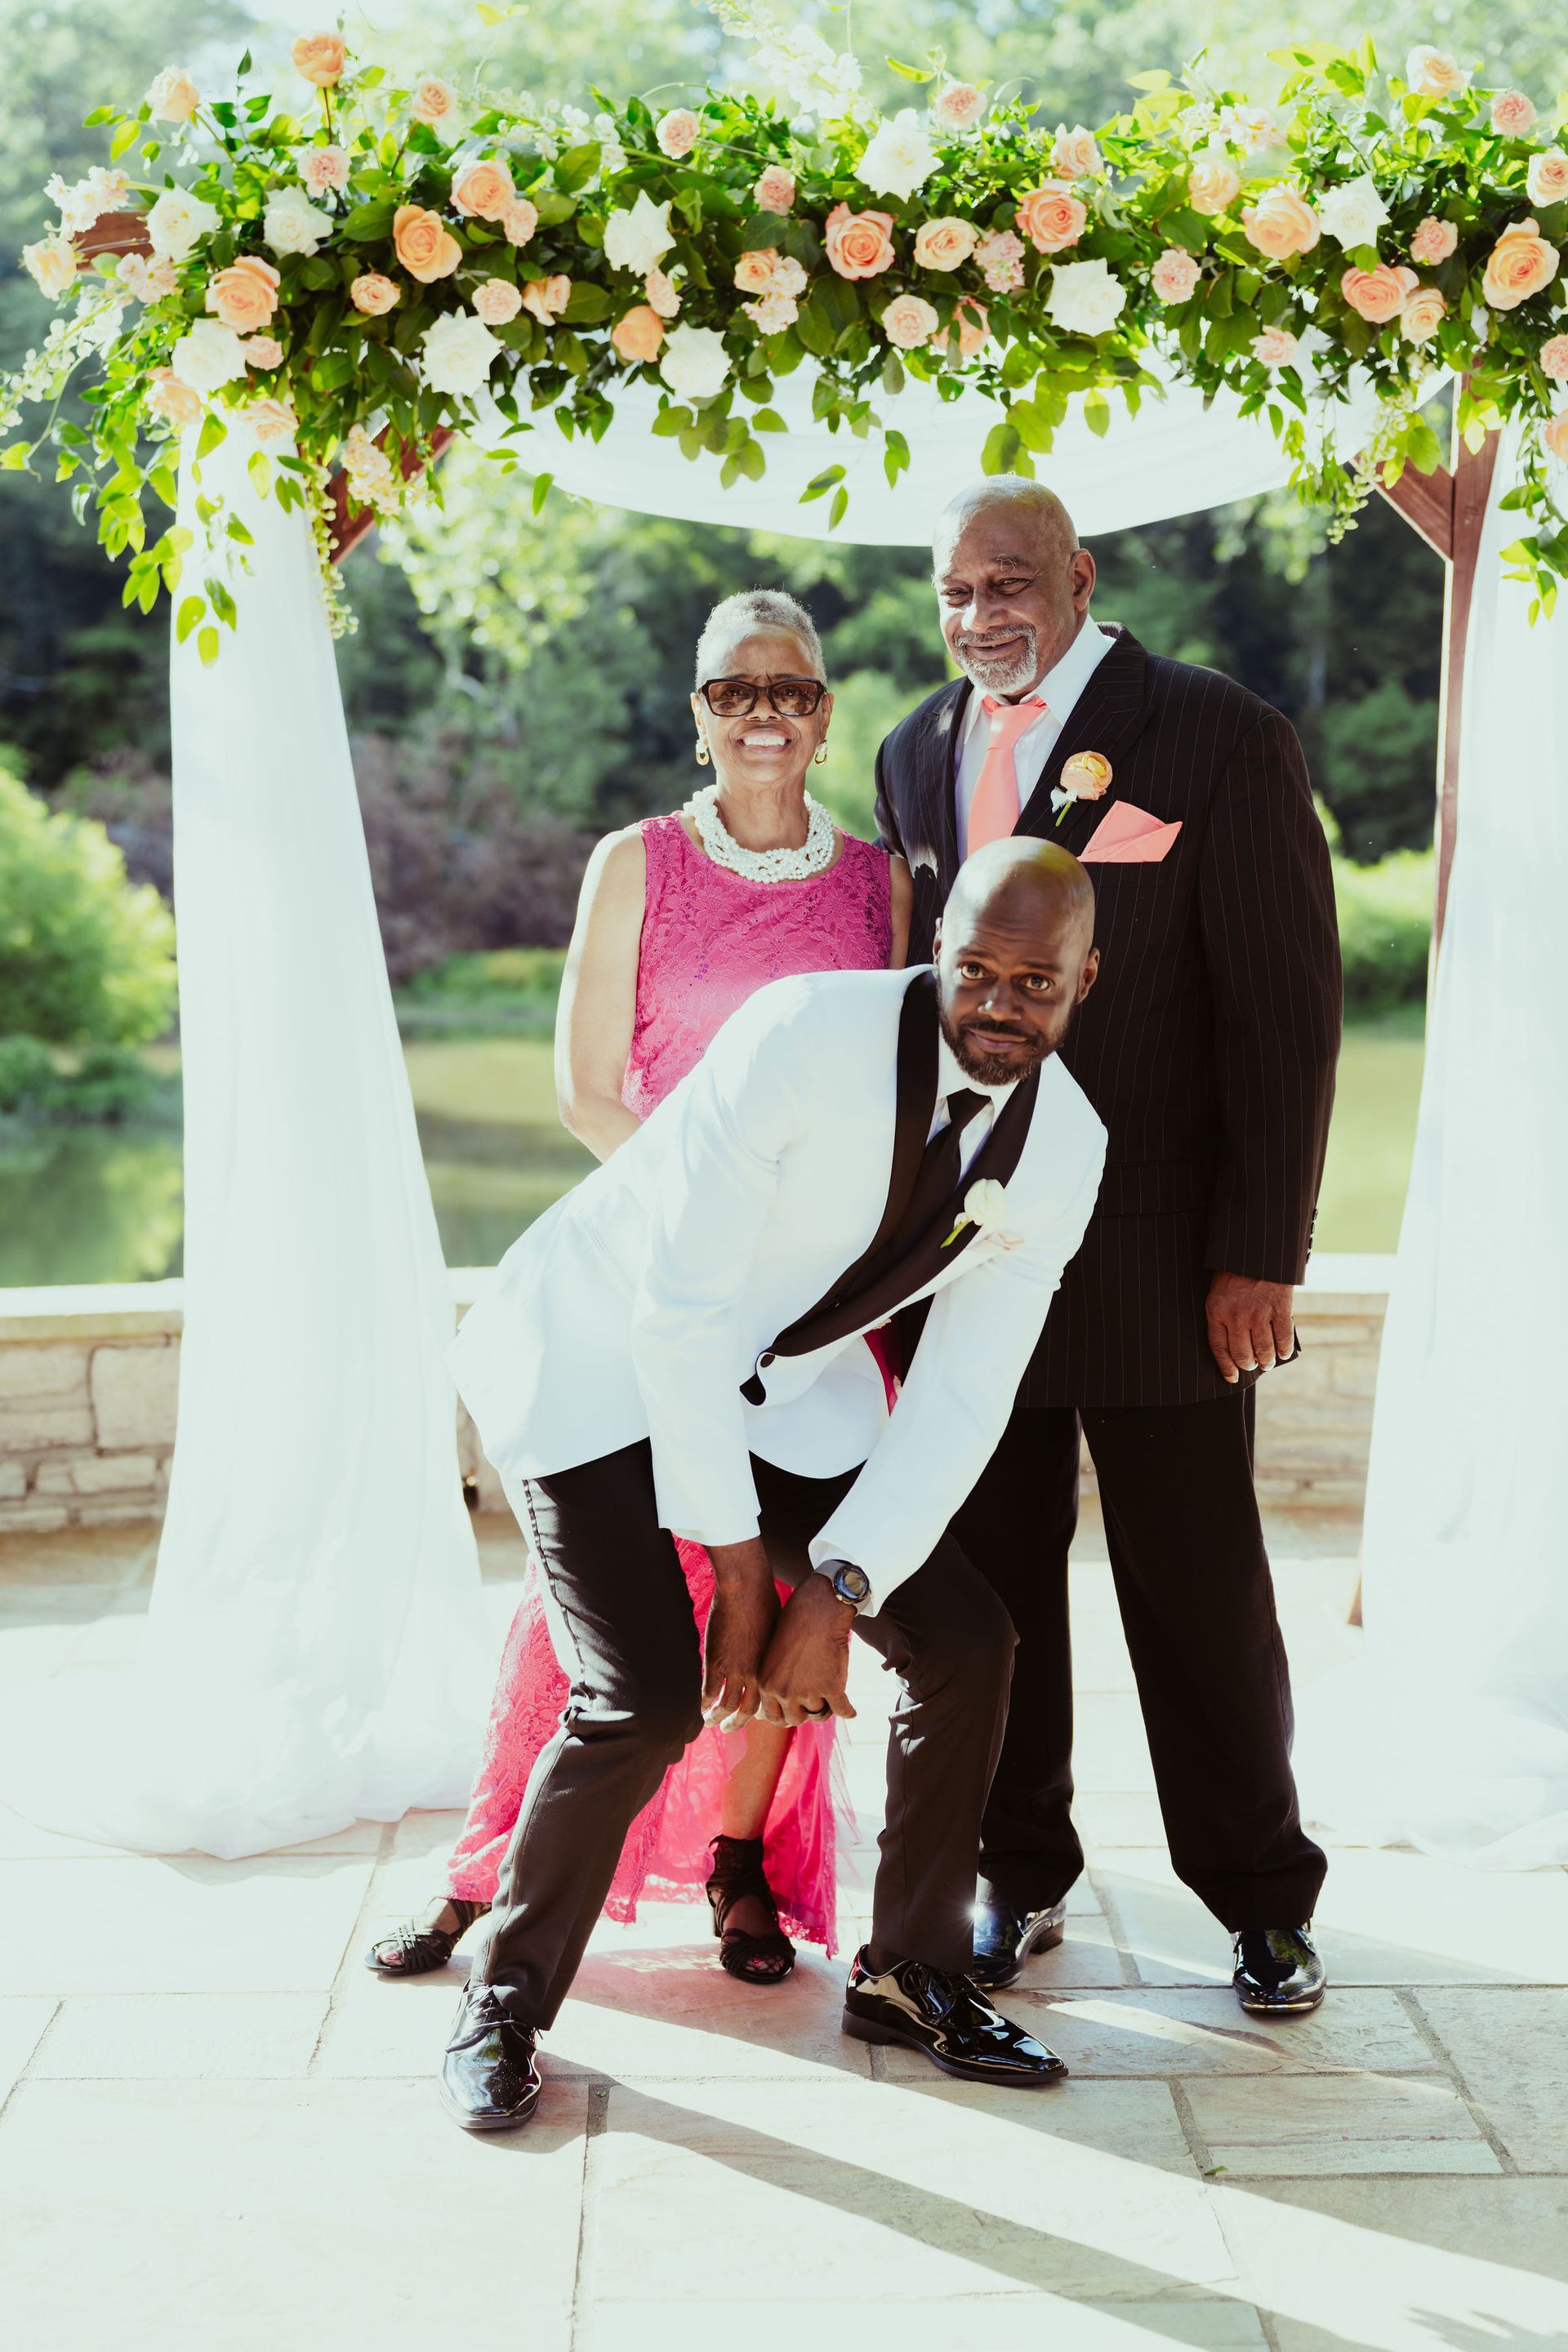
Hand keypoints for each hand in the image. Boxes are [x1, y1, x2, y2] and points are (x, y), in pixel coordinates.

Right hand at [702, 1538, 779, 1731]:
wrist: (748, 1588)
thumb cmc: (766, 1602)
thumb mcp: (776, 1631)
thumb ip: (771, 1649)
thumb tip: (770, 1654)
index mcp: (773, 1668)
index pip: (768, 1700)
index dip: (759, 1712)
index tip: (753, 1716)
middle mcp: (756, 1674)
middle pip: (748, 1710)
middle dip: (738, 1723)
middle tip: (730, 1729)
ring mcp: (735, 1670)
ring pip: (726, 1705)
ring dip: (717, 1717)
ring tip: (711, 1722)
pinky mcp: (716, 1661)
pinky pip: (709, 1691)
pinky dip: (705, 1702)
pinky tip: (701, 1707)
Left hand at [756, 1575, 858, 1727]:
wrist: (819, 1609)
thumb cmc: (796, 1624)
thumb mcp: (774, 1655)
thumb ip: (776, 1679)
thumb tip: (779, 1703)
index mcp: (767, 1683)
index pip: (774, 1716)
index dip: (787, 1714)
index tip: (796, 1711)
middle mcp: (784, 1691)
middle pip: (796, 1719)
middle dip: (805, 1712)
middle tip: (815, 1704)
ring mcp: (808, 1692)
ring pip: (819, 1714)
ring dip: (826, 1707)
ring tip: (832, 1701)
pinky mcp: (832, 1688)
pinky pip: (842, 1710)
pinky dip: (848, 1711)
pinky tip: (851, 1710)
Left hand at [1206, 1271, 1294, 1383]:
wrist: (1256, 1251)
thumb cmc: (1234, 1272)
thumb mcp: (1218, 1291)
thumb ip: (1222, 1315)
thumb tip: (1234, 1344)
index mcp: (1217, 1311)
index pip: (1219, 1349)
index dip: (1226, 1367)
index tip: (1232, 1378)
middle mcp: (1236, 1316)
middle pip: (1242, 1354)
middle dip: (1249, 1365)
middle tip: (1254, 1365)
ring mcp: (1259, 1313)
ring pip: (1264, 1350)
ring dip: (1267, 1361)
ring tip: (1268, 1362)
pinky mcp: (1280, 1308)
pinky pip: (1283, 1337)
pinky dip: (1284, 1349)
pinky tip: (1283, 1352)